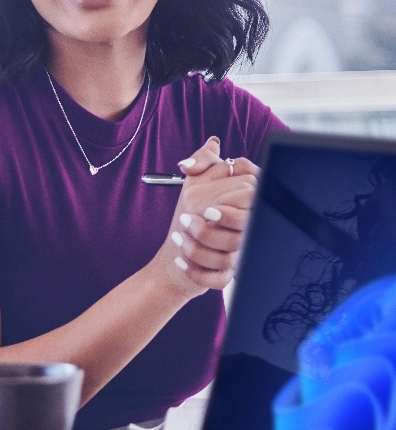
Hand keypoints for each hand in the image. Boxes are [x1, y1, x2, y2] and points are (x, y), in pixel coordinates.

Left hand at [157, 137, 258, 296]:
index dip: (233, 210)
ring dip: (198, 250)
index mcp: (247, 207)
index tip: (208, 210)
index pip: (252, 206)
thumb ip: (205, 161)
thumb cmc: (195, 209)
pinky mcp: (229, 276)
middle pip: (242, 234)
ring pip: (229, 258)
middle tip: (186, 222)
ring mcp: (242, 256)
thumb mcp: (199, 180)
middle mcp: (249, 232)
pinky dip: (197, 273)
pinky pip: (219, 280)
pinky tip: (181, 262)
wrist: (178, 251)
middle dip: (210, 231)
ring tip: (179, 238)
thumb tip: (208, 150)